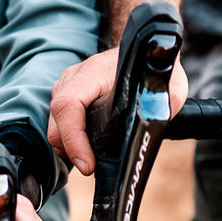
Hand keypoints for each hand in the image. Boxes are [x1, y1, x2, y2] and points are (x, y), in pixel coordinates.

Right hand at [47, 47, 189, 175]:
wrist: (147, 53)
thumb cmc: (156, 72)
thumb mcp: (166, 90)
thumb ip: (155, 110)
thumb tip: (145, 135)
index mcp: (95, 72)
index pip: (69, 104)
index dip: (74, 138)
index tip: (88, 164)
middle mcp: (74, 77)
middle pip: (57, 120)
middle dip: (71, 149)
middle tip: (92, 167)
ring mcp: (67, 85)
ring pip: (55, 124)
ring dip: (69, 145)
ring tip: (90, 159)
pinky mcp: (67, 95)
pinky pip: (59, 122)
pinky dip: (69, 138)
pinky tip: (86, 147)